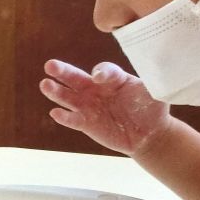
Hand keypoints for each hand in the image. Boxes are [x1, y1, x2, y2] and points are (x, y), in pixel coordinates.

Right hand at [40, 59, 171, 155]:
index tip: (99, 77)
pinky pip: (72, 119)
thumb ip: (148, 83)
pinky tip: (55, 113)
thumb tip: (149, 74)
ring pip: (68, 97)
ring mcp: (89, 106)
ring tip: (44, 84)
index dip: (101, 72)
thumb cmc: (152, 109)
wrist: (149, 134)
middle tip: (50, 65)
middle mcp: (96, 89)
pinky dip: (64, 117)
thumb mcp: (155, 93)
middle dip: (62, 71)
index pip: (103, 70)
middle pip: (76, 78)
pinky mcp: (86, 124)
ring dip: (56, 91)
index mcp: (113, 78)